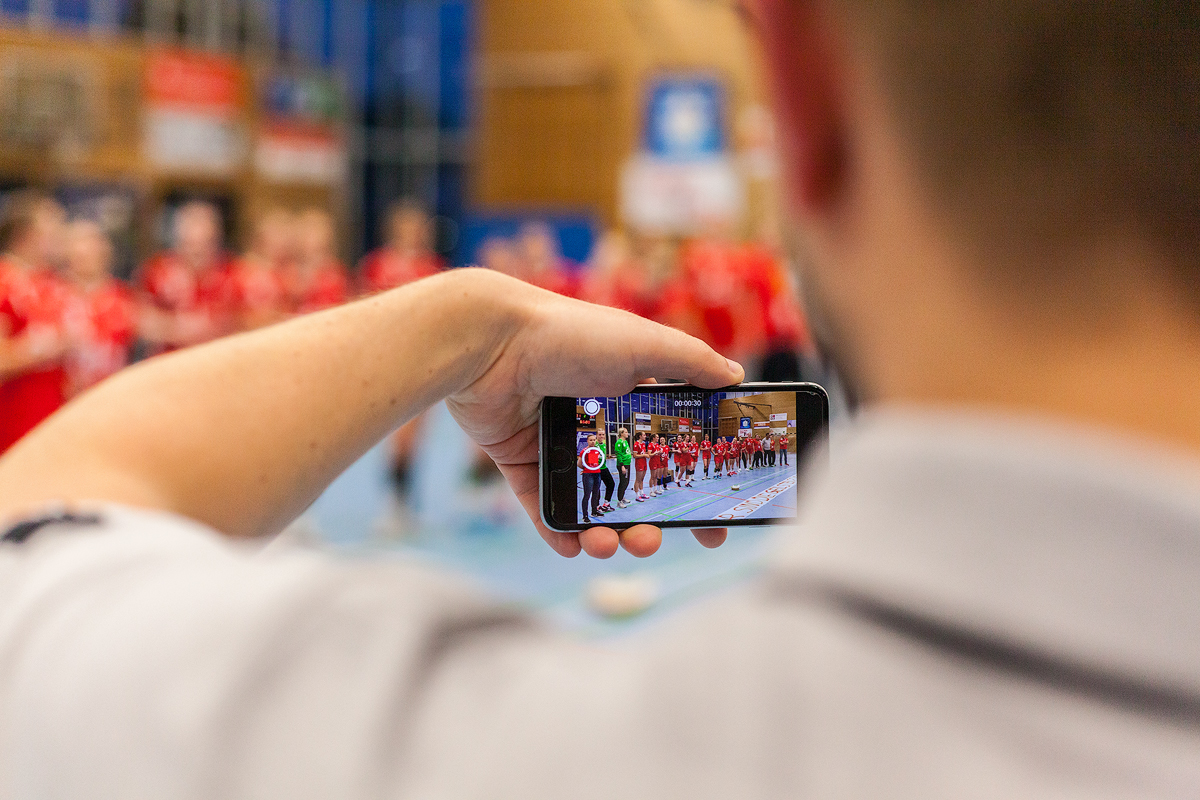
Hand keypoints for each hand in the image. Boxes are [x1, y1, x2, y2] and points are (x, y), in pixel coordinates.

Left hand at [447, 282, 742, 557]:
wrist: (493, 342)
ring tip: (608, 544)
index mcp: (633, 397)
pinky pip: (543, 506)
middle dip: (650, 523)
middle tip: (654, 541)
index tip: (715, 523)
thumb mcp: (645, 343)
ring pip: (592, 503)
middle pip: (636, 487)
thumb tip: (736, 377)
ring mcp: (559, 444)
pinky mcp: (520, 460)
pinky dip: (559, 531)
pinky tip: (574, 547)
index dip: (696, 485)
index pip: (676, 449)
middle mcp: (599, 423)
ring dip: (606, 534)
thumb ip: (693, 362)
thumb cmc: (572, 336)